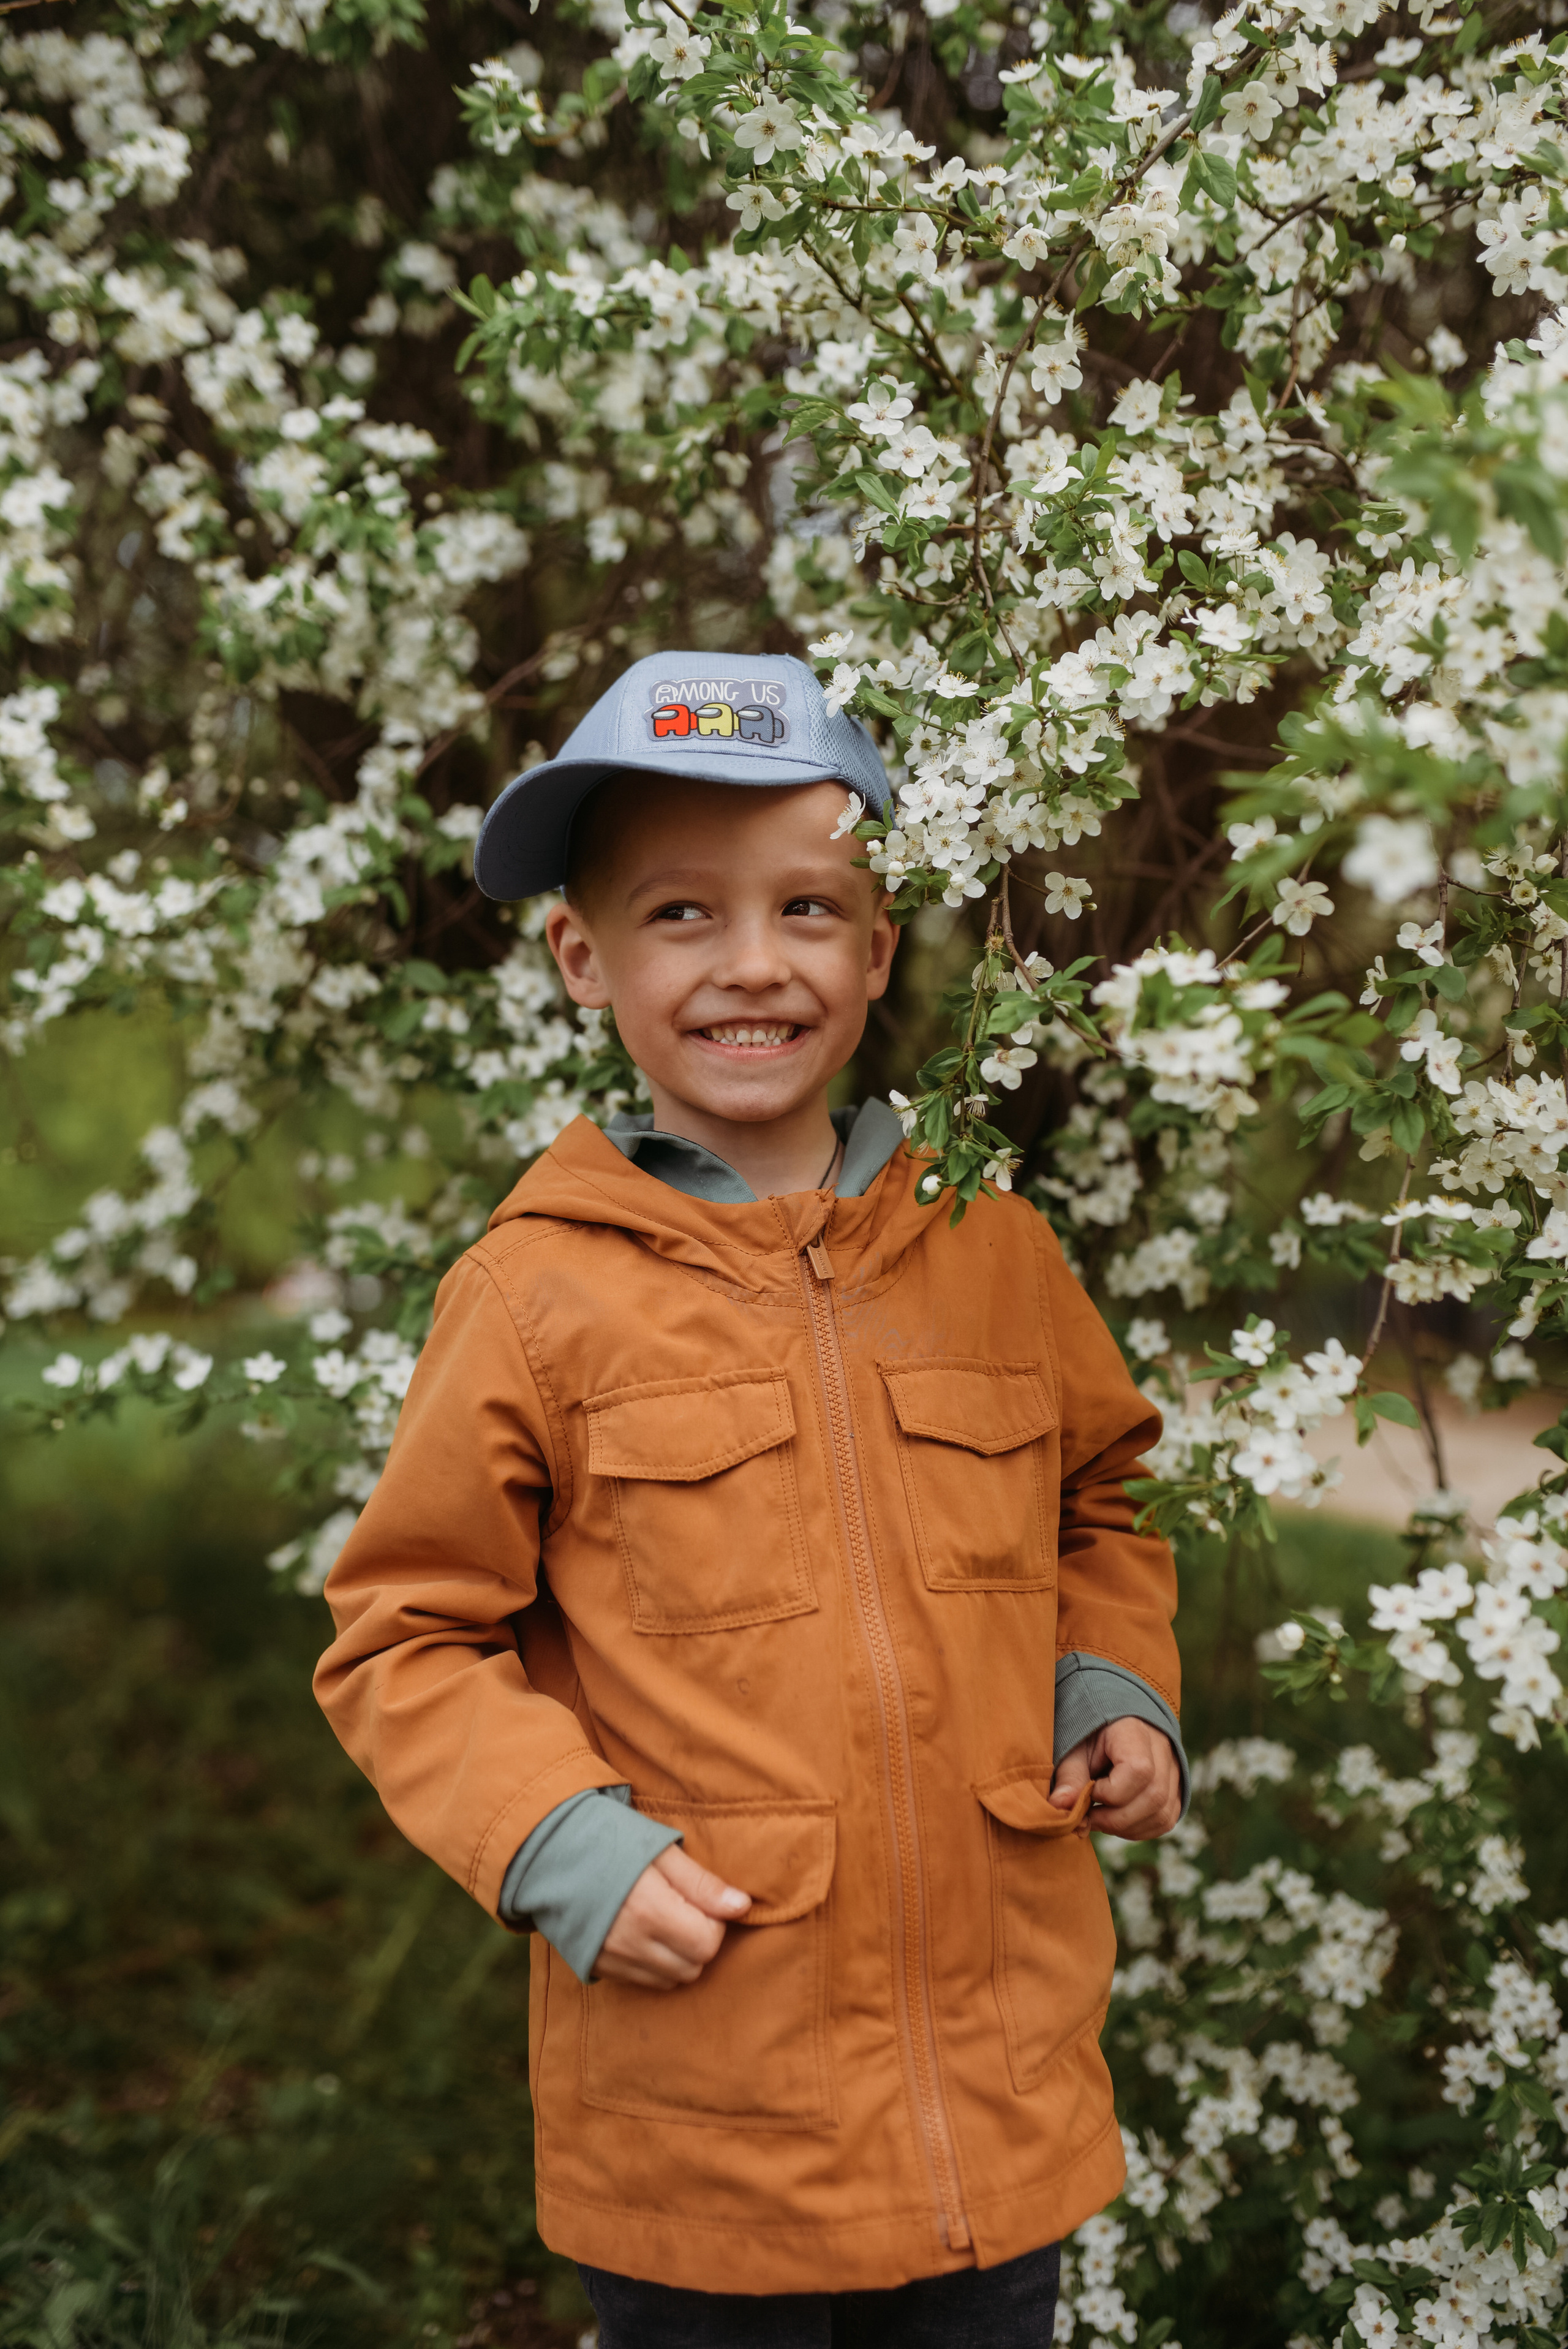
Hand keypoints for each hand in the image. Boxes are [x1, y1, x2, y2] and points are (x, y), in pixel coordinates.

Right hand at [592, 1844, 751, 1989]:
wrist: (549, 1850)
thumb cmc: (611, 1840)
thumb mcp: (661, 1851)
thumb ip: (702, 1884)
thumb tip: (743, 1906)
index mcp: (651, 1910)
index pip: (708, 1943)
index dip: (714, 1921)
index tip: (699, 1899)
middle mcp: (632, 1943)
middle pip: (693, 1966)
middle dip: (699, 1940)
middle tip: (684, 1908)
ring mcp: (612, 1960)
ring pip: (671, 1979)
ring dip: (679, 1956)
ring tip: (663, 1920)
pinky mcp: (598, 1967)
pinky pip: (644, 1982)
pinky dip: (655, 1964)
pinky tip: (643, 1933)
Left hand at [1049, 1716, 1180, 1840]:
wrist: (1113, 1726)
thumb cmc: (1090, 1737)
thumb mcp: (1074, 1749)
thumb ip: (1070, 1777)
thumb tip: (1059, 1807)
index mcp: (1135, 1732)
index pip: (1138, 1770)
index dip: (1111, 1792)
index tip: (1091, 1789)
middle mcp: (1163, 1750)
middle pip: (1154, 1797)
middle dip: (1116, 1818)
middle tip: (1089, 1816)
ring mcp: (1175, 1770)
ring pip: (1162, 1814)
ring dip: (1126, 1828)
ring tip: (1100, 1818)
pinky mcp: (1176, 1790)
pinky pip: (1165, 1820)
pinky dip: (1138, 1830)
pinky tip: (1117, 1821)